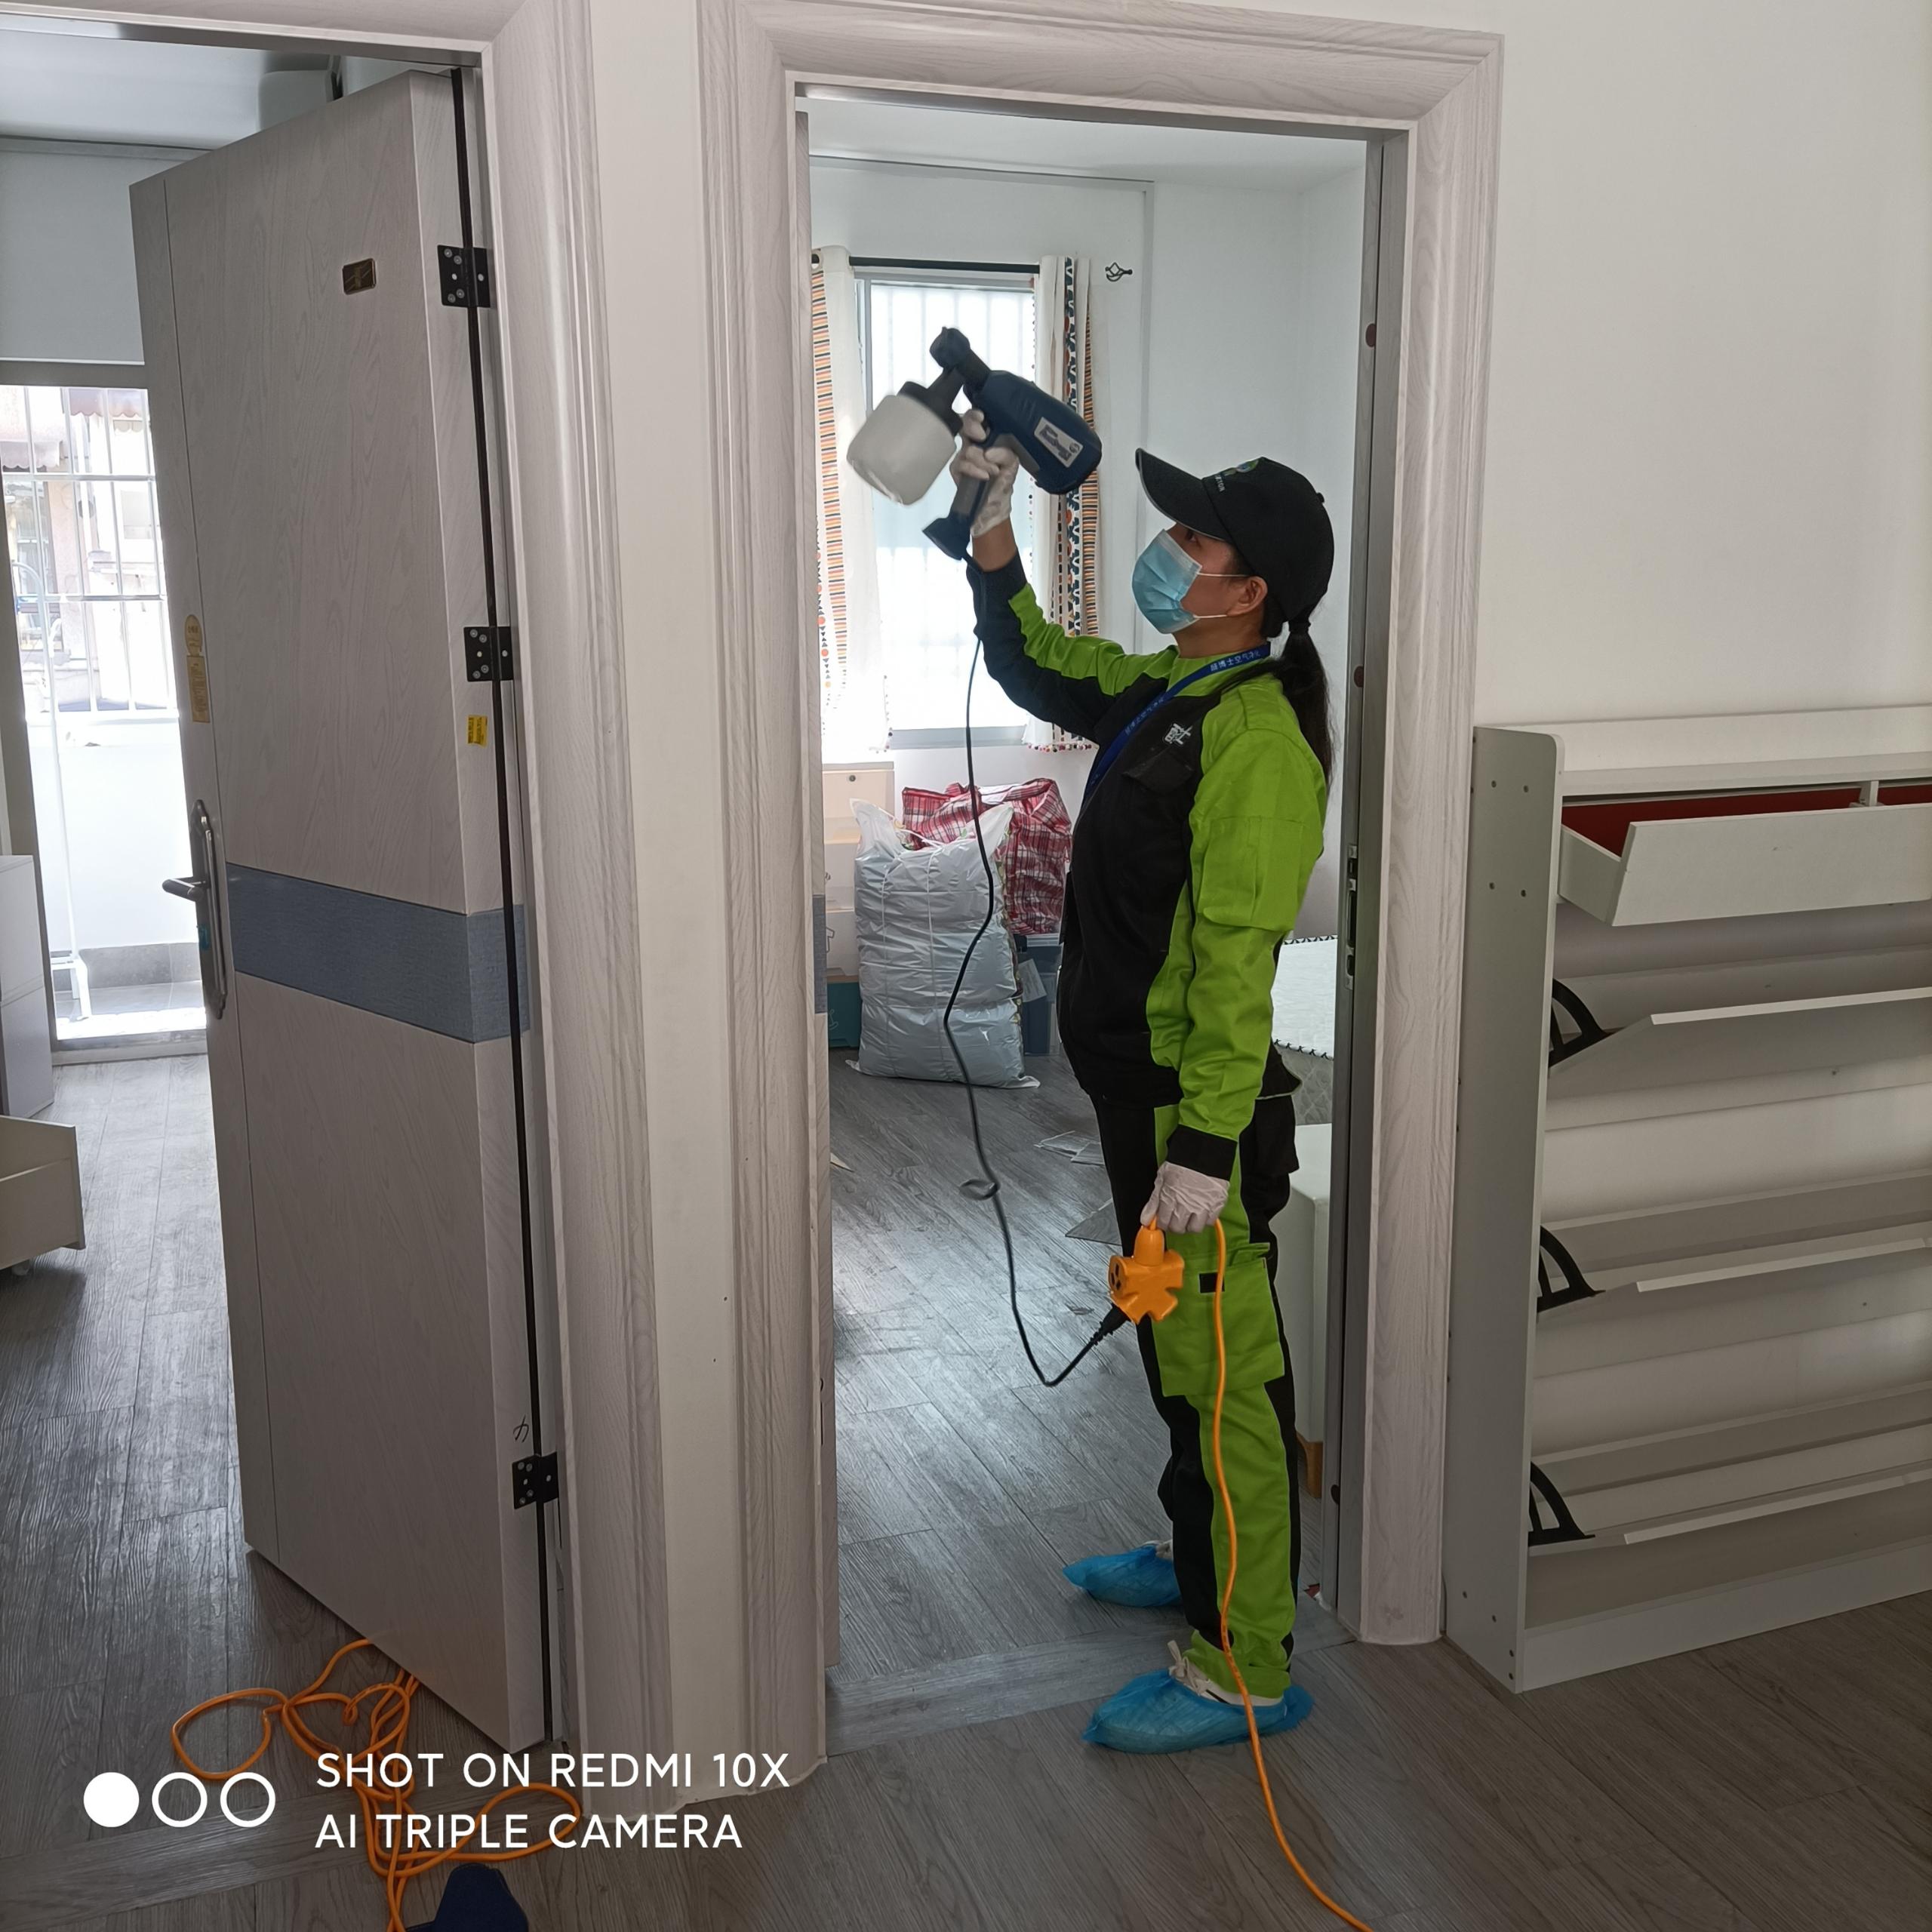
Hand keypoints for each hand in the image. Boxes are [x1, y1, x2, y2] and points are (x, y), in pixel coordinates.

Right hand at [950, 408, 1019, 534]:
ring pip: (967, 448)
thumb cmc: (1002, 484)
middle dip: (971, 426)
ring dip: (982, 460)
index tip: (982, 418)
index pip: (977, 418)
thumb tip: (989, 451)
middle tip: (981, 436)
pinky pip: (961, 464)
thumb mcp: (1012, 465)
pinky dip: (974, 469)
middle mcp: (974, 444)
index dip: (975, 414)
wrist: (993, 509)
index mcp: (989, 438)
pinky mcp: (956, 470)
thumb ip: (1007, 453)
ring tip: (993, 471)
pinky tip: (984, 476)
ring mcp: (963, 456)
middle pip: (964, 423)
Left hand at [1139, 1162, 1228, 1236]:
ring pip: (1195, 1228)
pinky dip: (1205, 1218)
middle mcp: (1186, 1205)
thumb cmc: (1182, 1163)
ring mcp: (1202, 1206)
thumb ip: (1154, 1202)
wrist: (1203, 1152)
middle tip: (1177, 1216)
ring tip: (1190, 1214)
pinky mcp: (1216, 1204)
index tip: (1165, 1218)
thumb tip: (1145, 1220)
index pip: (1164, 1223)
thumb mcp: (1162, 1179)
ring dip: (1191, 1224)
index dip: (1163, 1222)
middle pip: (1178, 1228)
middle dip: (1175, 1224)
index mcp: (1170, 1198)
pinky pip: (1209, 1221)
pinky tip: (1202, 1210)